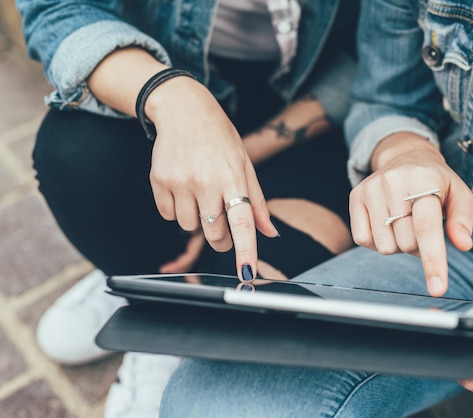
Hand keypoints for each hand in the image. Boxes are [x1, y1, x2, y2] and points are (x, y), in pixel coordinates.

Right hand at [147, 76, 278, 280]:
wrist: (184, 110)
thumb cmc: (220, 139)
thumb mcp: (245, 164)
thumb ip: (258, 202)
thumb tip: (270, 233)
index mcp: (233, 178)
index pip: (242, 222)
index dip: (245, 250)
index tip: (247, 273)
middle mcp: (206, 181)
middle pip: (214, 234)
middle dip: (221, 238)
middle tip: (222, 221)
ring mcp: (180, 181)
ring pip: (189, 227)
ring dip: (197, 219)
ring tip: (200, 192)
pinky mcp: (159, 181)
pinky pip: (167, 215)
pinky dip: (176, 210)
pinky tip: (182, 188)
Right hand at [349, 133, 472, 294]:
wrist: (405, 156)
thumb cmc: (436, 182)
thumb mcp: (459, 194)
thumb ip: (463, 219)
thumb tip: (464, 244)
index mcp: (423, 179)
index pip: (427, 227)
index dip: (433, 260)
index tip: (437, 288)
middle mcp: (393, 182)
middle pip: (405, 243)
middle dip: (417, 246)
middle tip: (421, 226)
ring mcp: (371, 189)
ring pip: (384, 246)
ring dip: (398, 244)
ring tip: (404, 222)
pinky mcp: (355, 196)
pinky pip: (363, 239)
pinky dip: (377, 240)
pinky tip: (386, 223)